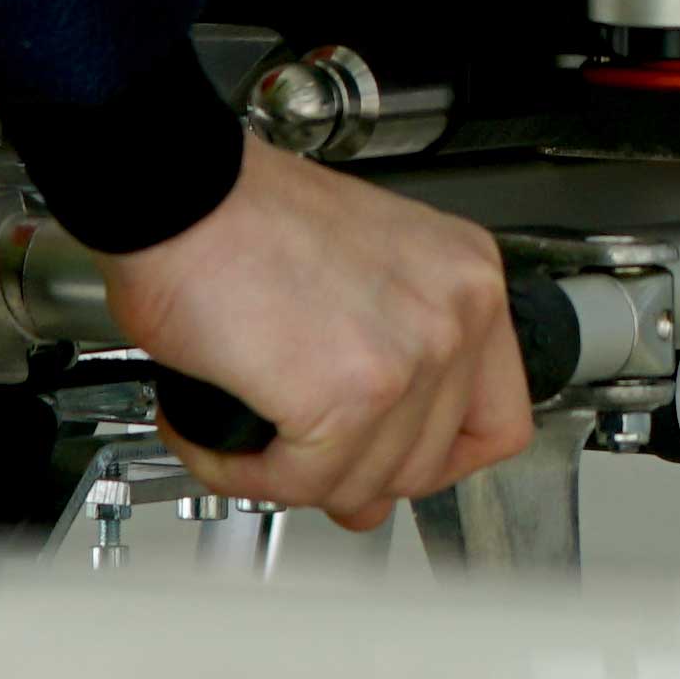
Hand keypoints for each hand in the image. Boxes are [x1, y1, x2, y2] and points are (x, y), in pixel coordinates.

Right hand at [95, 140, 537, 531]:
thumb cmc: (244, 216)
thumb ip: (393, 359)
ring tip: (247, 439)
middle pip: (426, 466)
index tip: (394, 464)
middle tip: (299, 458)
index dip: (440, 460)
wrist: (180, 193)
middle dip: (351, 478)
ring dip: (290, 479)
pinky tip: (215, 440)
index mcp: (468, 276)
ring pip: (361, 485)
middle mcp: (457, 311)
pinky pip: (299, 483)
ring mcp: (412, 355)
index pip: (499, 419)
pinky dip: (243, 475)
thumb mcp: (362, 269)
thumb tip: (375, 464)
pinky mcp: (351, 395)